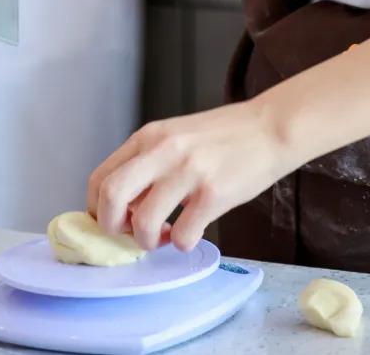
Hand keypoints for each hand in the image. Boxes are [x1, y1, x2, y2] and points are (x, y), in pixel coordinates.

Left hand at [87, 98, 297, 252]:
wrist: (271, 128)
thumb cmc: (223, 137)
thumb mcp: (176, 137)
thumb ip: (148, 164)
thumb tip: (121, 208)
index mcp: (149, 136)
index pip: (99, 179)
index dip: (98, 211)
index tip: (115, 222)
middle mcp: (163, 150)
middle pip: (110, 197)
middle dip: (113, 229)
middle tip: (133, 234)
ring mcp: (188, 171)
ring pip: (142, 224)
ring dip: (149, 241)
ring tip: (166, 233)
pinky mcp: (214, 193)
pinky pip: (181, 235)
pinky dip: (182, 242)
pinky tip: (194, 229)